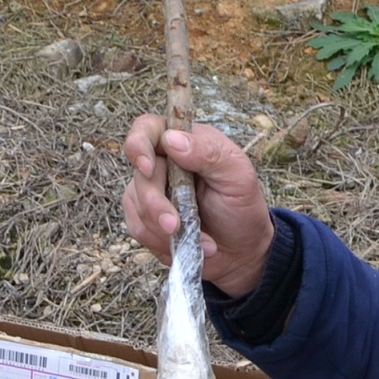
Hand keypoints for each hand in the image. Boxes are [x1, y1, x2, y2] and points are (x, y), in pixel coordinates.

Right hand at [120, 116, 275, 297]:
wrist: (240, 250)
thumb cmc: (241, 206)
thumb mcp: (238, 176)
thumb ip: (209, 153)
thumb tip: (171, 139)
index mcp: (185, 141)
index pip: (147, 129)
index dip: (139, 144)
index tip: (147, 168)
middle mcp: (163, 163)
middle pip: (140, 174)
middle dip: (156, 204)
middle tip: (175, 226)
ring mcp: (151, 190)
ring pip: (136, 205)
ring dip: (162, 229)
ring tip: (196, 239)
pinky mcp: (145, 218)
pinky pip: (138, 228)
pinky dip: (160, 241)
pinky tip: (183, 244)